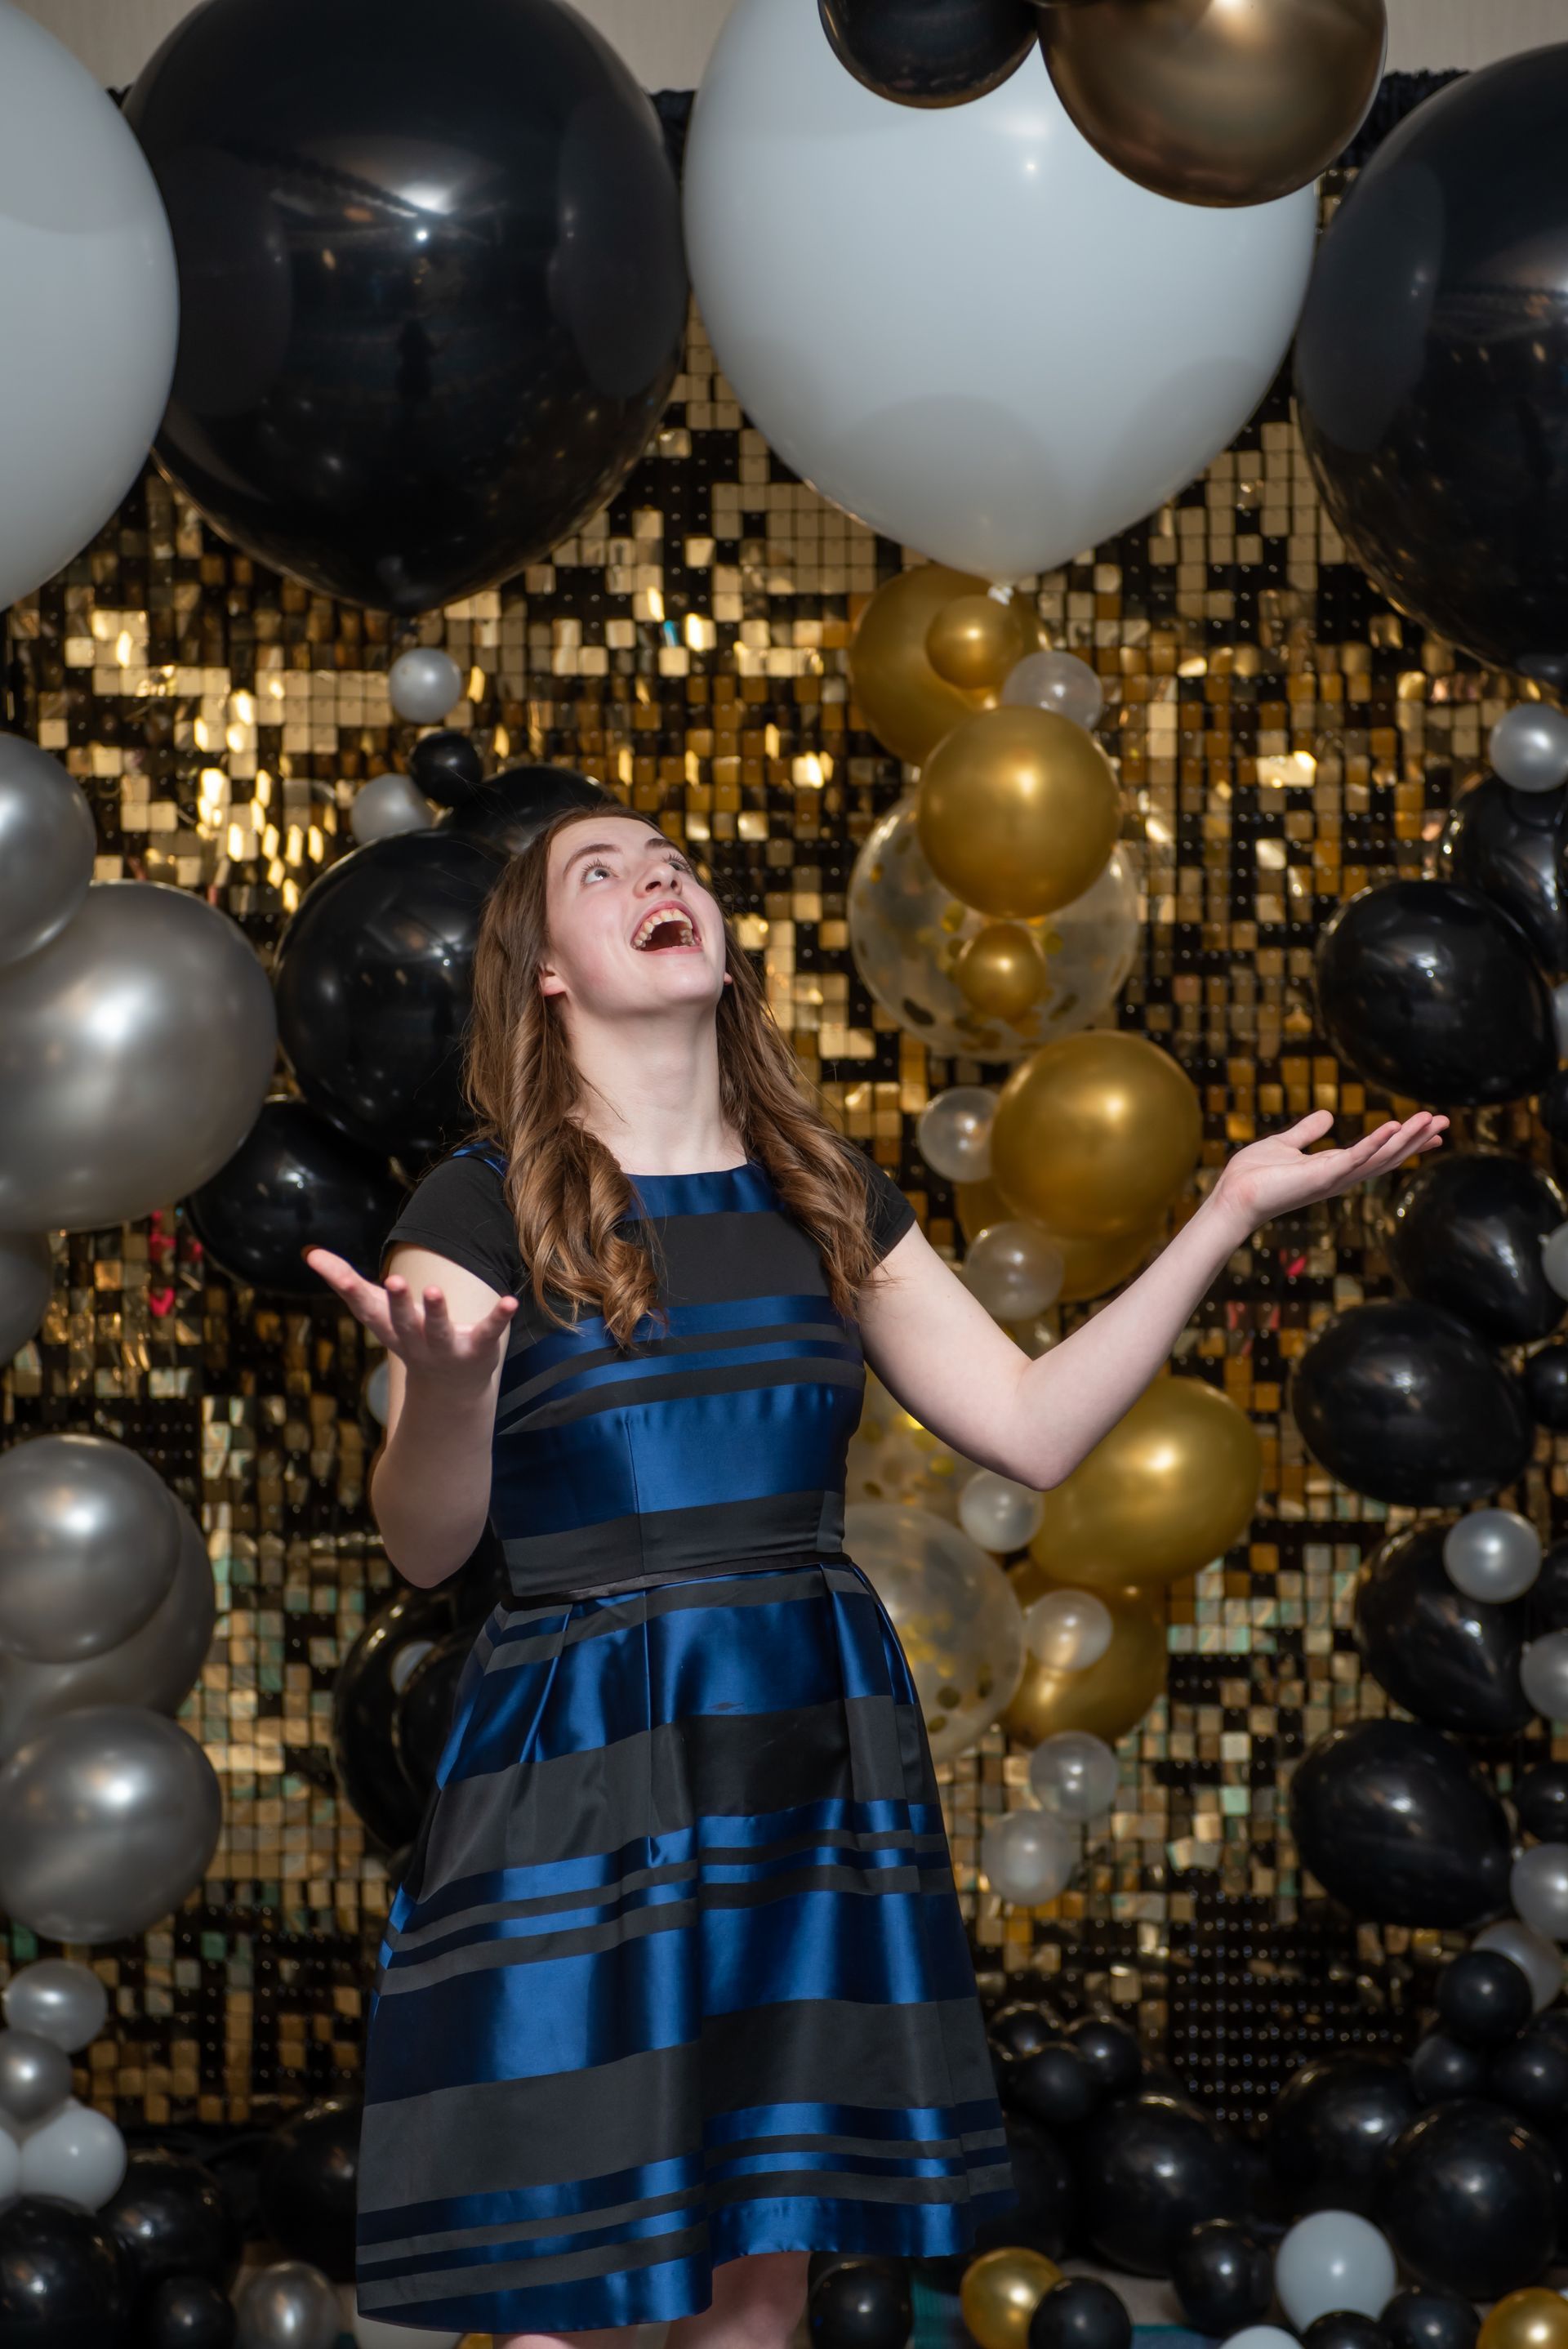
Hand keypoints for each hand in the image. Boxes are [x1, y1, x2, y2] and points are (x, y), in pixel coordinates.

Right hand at [304, 1247, 517, 1391]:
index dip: (346, 1285)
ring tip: (436, 1290)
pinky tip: (509, 1301)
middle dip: (399, 1303)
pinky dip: (498, 1318)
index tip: (323, 1260)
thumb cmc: (407, 1336)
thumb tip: (309, 1252)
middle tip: (396, 1280)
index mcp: (388, 1326)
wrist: (448, 1388)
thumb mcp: (375, 1310)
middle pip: (403, 1321)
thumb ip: (344, 1281)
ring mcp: (446, 1347)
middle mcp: (414, 1339)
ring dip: (437, 1311)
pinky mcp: (478, 1348)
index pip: (364, 1305)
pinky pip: (489, 1332)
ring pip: (439, 1330)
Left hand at [1210, 1107, 1448, 1235]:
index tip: (1431, 1129)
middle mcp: (1341, 1175)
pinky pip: (1355, 1157)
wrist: (1233, 1195)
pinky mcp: (1322, 1176)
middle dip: (1417, 1139)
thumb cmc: (1253, 1176)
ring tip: (1432, 1119)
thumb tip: (1328, 1116)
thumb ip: (1307, 1132)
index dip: (1405, 1141)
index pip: (1379, 1152)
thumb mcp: (1286, 1144)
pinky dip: (1376, 1142)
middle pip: (1389, 1156)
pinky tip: (1395, 1126)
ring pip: (1380, 1157)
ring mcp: (1334, 1178)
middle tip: (1446, 1121)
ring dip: (1407, 1139)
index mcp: (1334, 1167)